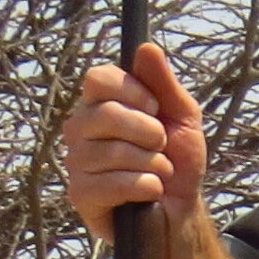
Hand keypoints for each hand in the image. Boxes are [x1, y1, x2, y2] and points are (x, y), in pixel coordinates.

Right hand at [59, 43, 204, 234]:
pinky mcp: (80, 195)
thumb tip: (146, 47)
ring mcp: (76, 162)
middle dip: (149, 132)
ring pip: (115, 151)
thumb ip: (164, 83)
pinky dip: (146, 187)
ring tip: (157, 172)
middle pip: (106, 113)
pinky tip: (149, 193)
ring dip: (153, 164)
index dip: (132, 91)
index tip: (155, 108)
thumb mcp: (182, 117)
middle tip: (161, 145)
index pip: (97, 78)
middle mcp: (80, 130)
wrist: (181, 211)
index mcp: (99, 105)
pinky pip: (115, 183)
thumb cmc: (178, 162)